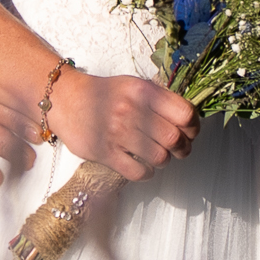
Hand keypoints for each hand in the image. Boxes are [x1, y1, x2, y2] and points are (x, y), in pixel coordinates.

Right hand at [52, 69, 198, 181]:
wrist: (66, 100)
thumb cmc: (105, 94)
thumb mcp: (135, 86)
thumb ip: (160, 99)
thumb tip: (189, 120)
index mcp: (144, 91)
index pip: (185, 114)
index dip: (193, 127)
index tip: (190, 132)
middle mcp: (132, 110)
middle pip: (175, 139)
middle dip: (183, 148)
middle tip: (180, 150)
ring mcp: (118, 133)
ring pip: (160, 158)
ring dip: (165, 161)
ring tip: (159, 156)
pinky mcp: (105, 153)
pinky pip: (138, 172)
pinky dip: (147, 173)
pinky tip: (145, 167)